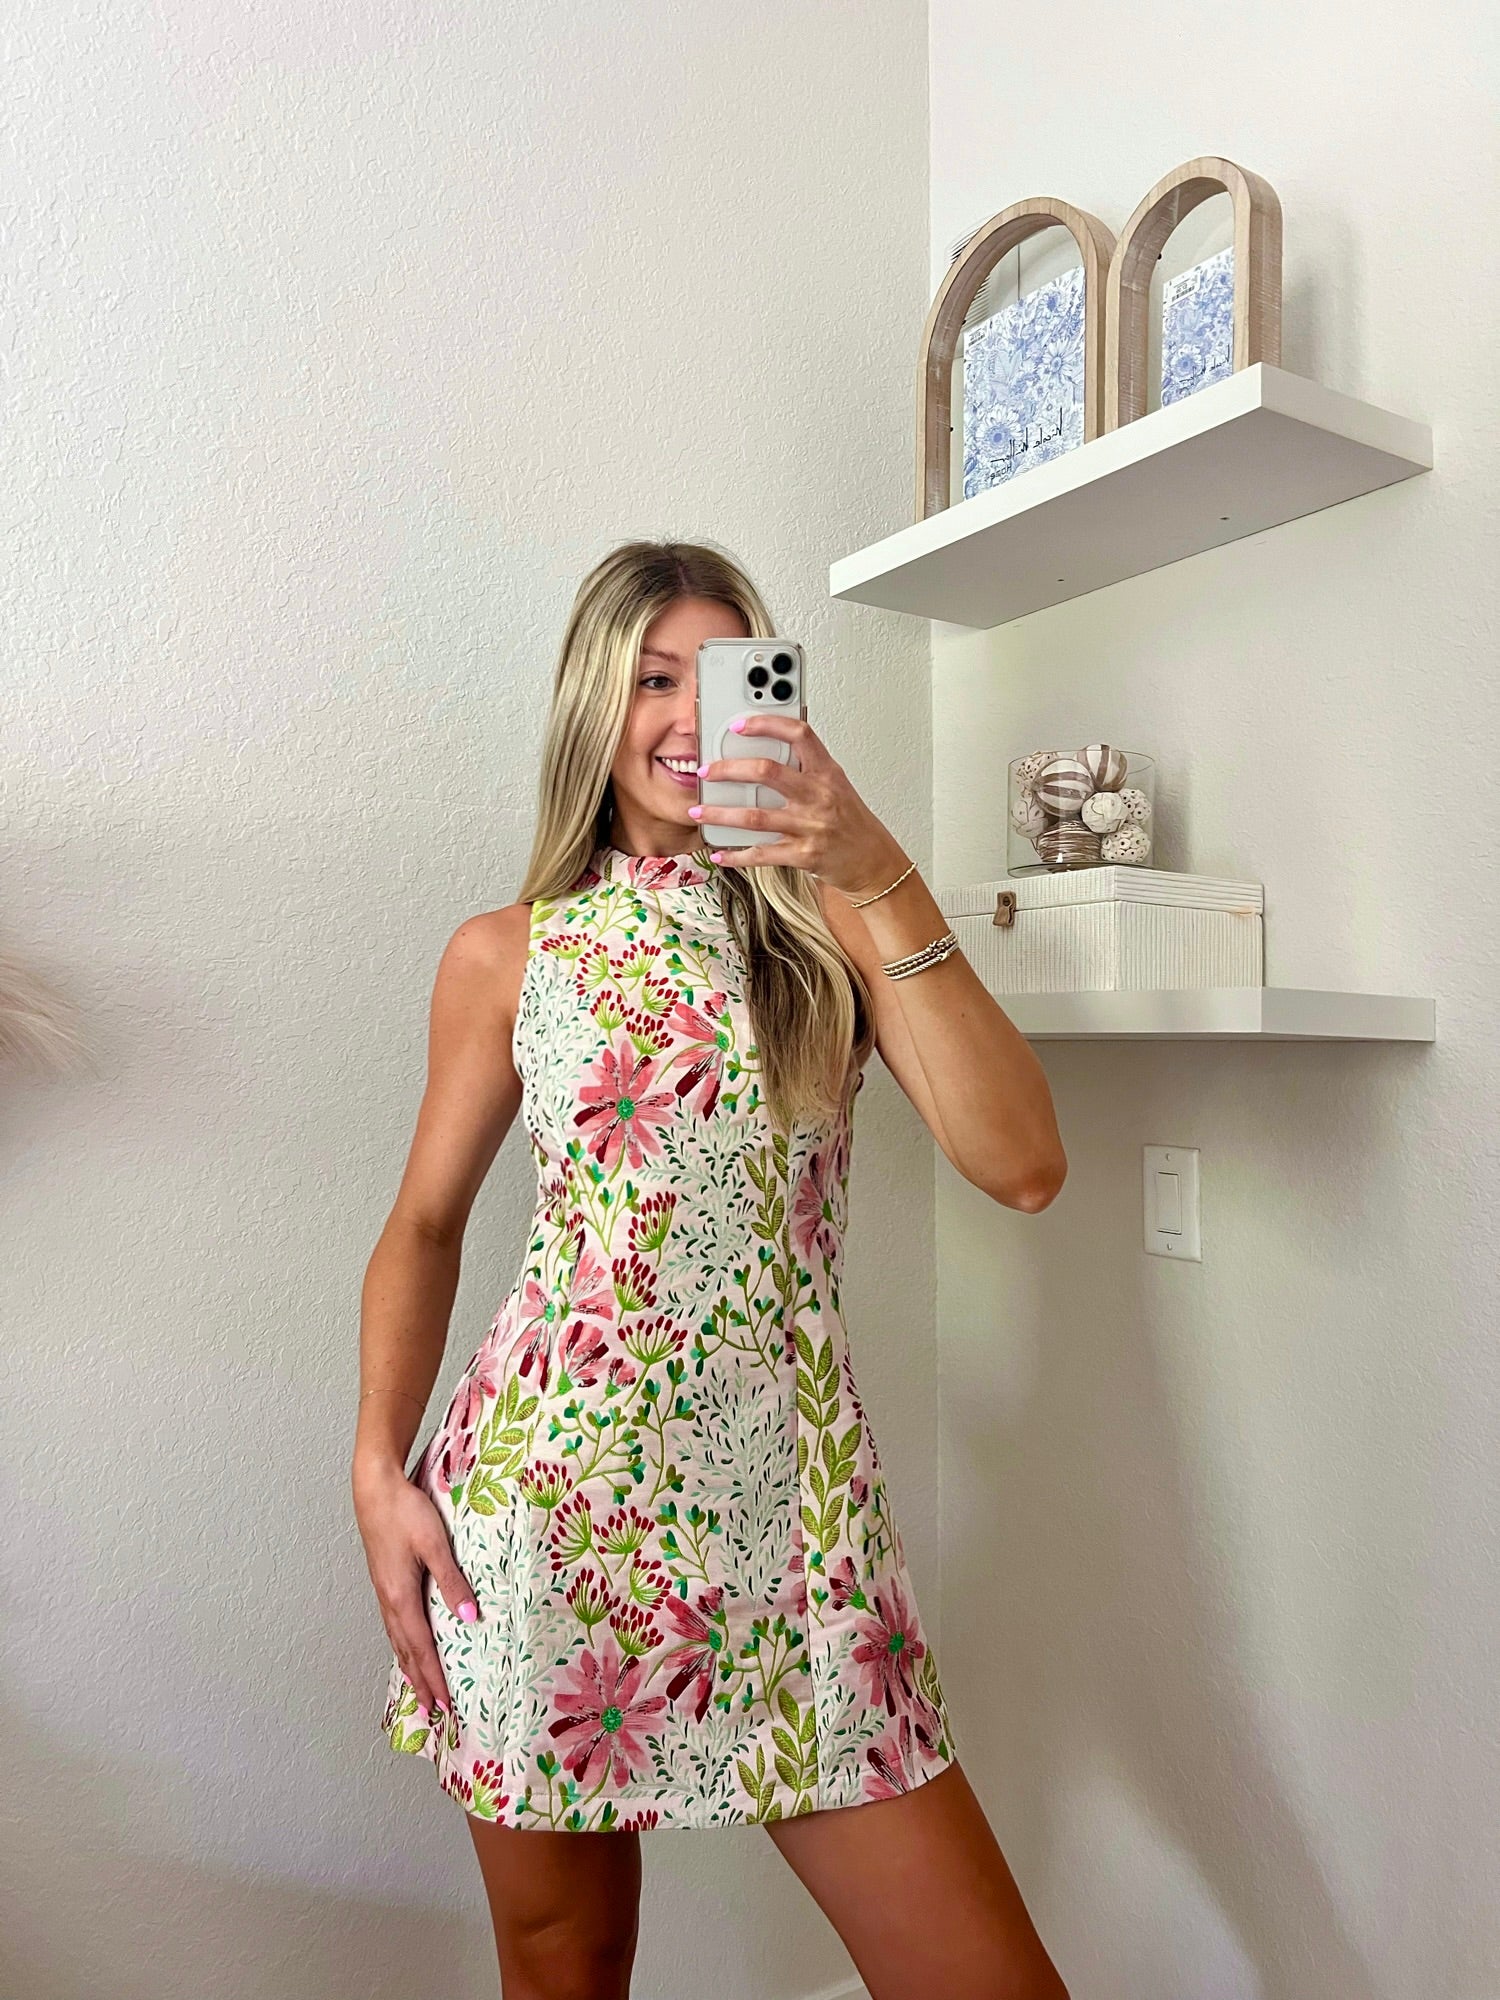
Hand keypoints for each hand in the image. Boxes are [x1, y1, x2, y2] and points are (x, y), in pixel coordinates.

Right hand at [353, 1458, 477, 1719]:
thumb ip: (452, 1580)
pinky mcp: (385, 1580)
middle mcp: (389, 1600)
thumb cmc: (405, 1511)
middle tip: (434, 1711)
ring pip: (398, 1640)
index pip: (421, 1649)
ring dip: (410, 1667)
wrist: (374, 1488)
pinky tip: (407, 1644)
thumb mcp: (434, 1543)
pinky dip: (402, 1645)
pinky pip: (394, 1624)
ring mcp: (384, 1591)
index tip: (445, 1705)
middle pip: (406, 1652)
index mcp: (401, 1597)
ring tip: (420, 1689)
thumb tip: (471, 1617)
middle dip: (422, 1682)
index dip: (434, 1678)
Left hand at [693, 712, 908, 900]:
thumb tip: (766, 750)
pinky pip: (761, 854)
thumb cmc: (851, 821)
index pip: (799, 734)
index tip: (739, 724)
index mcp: (827, 772)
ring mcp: (810, 826)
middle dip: (728, 770)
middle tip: (706, 770)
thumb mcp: (836, 785)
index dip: (767, 725)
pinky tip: (719, 853)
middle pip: (766, 772)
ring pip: (755, 816)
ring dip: (720, 814)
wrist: (873, 861)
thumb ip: (805, 768)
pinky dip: (736, 855)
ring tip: (698, 811)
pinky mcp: (803, 855)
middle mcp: (819, 796)